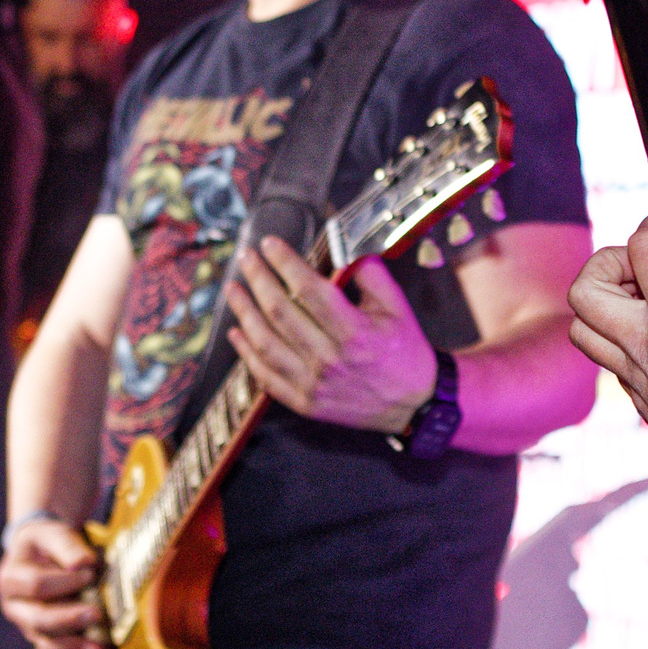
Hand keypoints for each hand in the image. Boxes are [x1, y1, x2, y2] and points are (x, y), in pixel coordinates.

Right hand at [0, 519, 109, 648]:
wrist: (39, 554)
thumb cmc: (47, 543)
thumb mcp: (54, 534)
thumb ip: (67, 546)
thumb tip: (84, 564)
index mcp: (11, 578)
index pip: (37, 585)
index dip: (64, 582)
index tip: (90, 574)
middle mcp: (13, 606)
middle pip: (38, 619)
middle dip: (69, 620)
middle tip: (97, 615)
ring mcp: (24, 625)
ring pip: (45, 641)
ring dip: (73, 646)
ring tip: (100, 647)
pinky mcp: (37, 637)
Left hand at [224, 237, 437, 433]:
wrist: (414, 404)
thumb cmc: (405, 350)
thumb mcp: (397, 307)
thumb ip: (370, 274)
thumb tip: (343, 245)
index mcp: (355, 332)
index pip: (308, 289)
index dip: (284, 262)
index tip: (270, 244)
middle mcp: (330, 359)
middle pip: (280, 312)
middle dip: (258, 279)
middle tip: (246, 257)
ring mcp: (314, 384)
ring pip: (265, 343)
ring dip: (244, 312)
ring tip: (233, 289)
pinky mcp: (305, 403)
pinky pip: (266, 377)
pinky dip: (246, 354)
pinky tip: (236, 332)